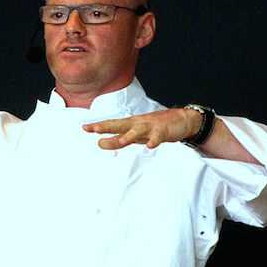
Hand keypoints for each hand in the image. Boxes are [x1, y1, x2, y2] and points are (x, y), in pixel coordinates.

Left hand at [83, 108, 200, 149]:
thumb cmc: (155, 127)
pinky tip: (150, 146)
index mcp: (131, 124)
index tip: (84, 127)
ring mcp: (151, 127)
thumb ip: (119, 139)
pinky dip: (154, 141)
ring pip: (137, 132)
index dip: (99, 126)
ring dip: (127, 136)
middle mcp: (138, 124)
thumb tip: (100, 143)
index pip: (112, 124)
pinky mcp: (163, 132)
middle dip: (106, 127)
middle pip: (120, 125)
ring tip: (118, 141)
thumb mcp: (135, 135)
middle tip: (93, 128)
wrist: (182, 120)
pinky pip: (158, 137)